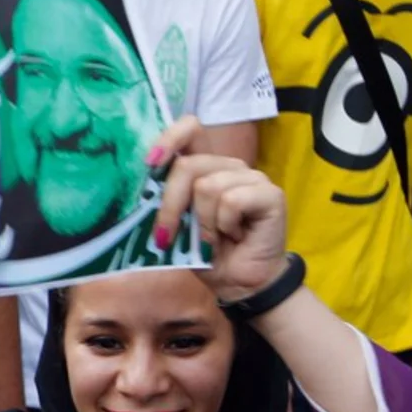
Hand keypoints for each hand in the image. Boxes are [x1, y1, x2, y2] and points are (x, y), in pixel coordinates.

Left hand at [148, 116, 288, 303]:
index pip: (191, 129)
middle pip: (188, 166)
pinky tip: (235, 236)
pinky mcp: (271, 194)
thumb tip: (141, 191)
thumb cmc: (206, 253)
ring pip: (208, 186)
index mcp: (205, 167)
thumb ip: (165, 202)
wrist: (238, 282)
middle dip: (171, 205)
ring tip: (213, 239)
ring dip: (203, 224)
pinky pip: (232, 200)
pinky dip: (224, 225)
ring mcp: (252, 177)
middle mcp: (229, 166)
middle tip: (167, 236)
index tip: (151, 163)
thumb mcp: (176, 226)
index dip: (169, 138)